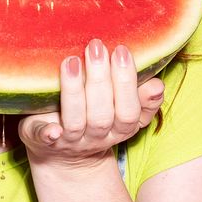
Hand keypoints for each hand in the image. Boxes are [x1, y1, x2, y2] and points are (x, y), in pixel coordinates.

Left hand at [18, 39, 164, 169]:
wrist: (65, 154)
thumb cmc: (96, 117)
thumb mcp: (123, 111)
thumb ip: (140, 97)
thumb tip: (157, 84)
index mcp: (120, 129)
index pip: (129, 111)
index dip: (128, 84)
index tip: (122, 51)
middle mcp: (97, 137)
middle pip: (103, 114)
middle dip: (101, 79)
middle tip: (96, 47)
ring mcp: (71, 141)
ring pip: (76, 121)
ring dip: (74, 91)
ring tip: (71, 61)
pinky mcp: (44, 142)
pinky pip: (44, 139)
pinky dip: (48, 134)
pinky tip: (52, 129)